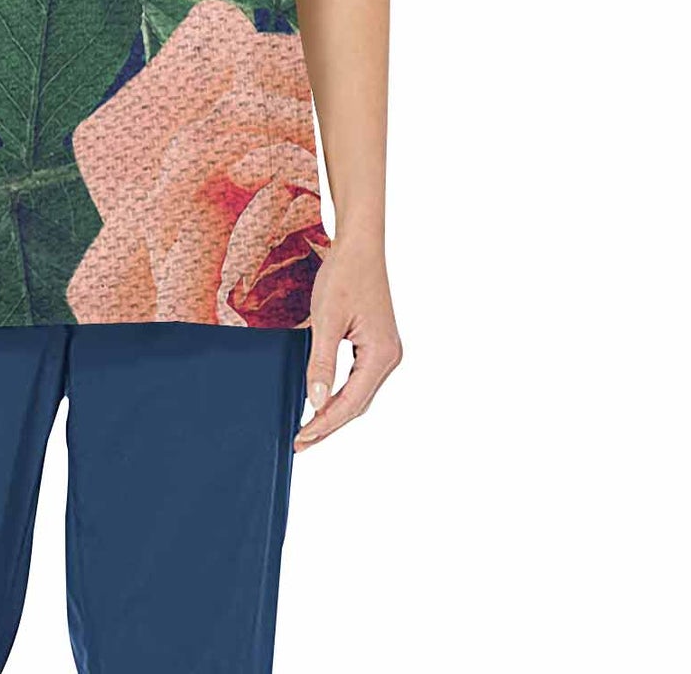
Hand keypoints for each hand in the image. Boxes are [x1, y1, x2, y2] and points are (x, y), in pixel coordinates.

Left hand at [294, 237, 401, 450]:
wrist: (359, 247)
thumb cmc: (344, 276)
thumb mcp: (326, 320)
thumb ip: (321, 362)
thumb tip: (316, 401)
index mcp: (381, 355)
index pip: (351, 403)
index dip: (325, 424)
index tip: (301, 438)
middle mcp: (389, 357)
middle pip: (357, 404)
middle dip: (329, 425)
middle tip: (300, 442)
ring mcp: (385, 352)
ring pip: (359, 394)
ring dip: (334, 412)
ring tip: (308, 429)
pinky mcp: (376, 345)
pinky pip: (358, 379)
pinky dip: (340, 394)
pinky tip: (322, 400)